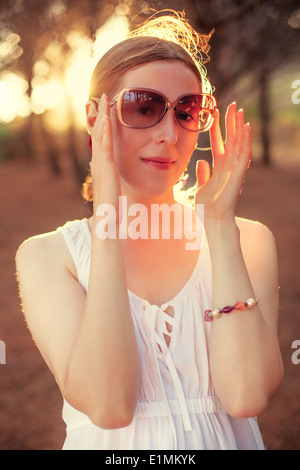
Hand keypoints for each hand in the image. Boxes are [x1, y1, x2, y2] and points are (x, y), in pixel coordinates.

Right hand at [89, 94, 120, 210]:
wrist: (105, 218)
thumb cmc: (108, 207)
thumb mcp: (108, 187)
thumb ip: (105, 176)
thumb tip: (101, 168)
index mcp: (100, 166)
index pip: (99, 141)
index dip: (99, 125)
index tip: (101, 111)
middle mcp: (98, 162)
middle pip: (97, 133)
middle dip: (98, 115)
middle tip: (98, 97)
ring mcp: (102, 164)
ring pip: (100, 135)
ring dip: (102, 116)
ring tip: (103, 100)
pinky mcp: (107, 168)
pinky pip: (106, 146)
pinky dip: (106, 131)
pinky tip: (107, 119)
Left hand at [195, 102, 251, 223]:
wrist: (213, 219)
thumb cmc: (208, 207)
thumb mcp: (201, 187)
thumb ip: (202, 174)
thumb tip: (201, 161)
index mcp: (219, 168)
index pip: (219, 143)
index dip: (218, 129)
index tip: (214, 113)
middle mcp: (229, 166)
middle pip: (231, 139)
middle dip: (231, 123)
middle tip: (232, 105)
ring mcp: (235, 169)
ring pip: (239, 143)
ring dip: (239, 127)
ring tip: (239, 111)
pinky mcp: (240, 173)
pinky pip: (244, 153)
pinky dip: (245, 140)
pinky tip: (245, 127)